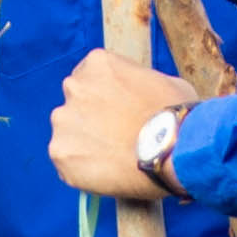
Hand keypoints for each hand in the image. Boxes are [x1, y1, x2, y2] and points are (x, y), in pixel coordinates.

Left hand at [52, 47, 199, 202]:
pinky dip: (81, 169)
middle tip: (114, 137)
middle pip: (75, 104)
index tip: (117, 113)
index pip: (89, 77)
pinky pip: (67, 162)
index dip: (104, 97)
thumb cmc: (176, 116)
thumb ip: (138, 85)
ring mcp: (63, 121)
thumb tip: (140, 95)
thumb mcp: (163, 82)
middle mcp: (74, 87)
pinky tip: (106, 173)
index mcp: (97, 63)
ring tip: (112, 158)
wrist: (173, 150)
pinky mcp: (60, 152)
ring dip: (84, 144)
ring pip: (68, 133)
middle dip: (90, 119)